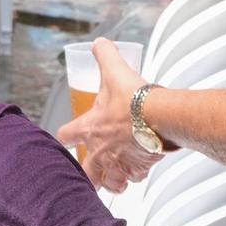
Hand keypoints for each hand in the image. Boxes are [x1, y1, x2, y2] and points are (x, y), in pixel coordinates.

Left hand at [54, 38, 162, 192]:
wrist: (160, 115)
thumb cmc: (133, 97)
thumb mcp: (114, 71)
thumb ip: (105, 54)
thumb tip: (99, 43)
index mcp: (89, 128)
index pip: (66, 136)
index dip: (65, 137)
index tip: (68, 139)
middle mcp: (100, 151)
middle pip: (86, 172)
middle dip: (89, 174)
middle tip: (93, 172)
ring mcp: (119, 163)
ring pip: (111, 182)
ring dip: (114, 180)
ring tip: (118, 178)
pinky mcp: (140, 168)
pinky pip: (135, 179)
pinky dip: (136, 177)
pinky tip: (139, 171)